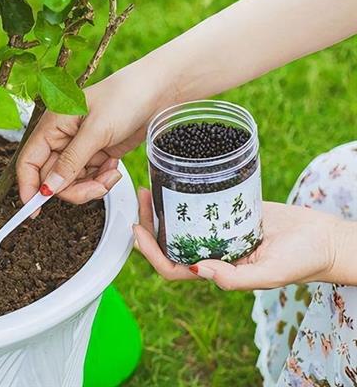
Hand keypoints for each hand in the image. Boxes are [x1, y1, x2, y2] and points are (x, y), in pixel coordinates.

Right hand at [17, 62, 164, 204]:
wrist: (158, 91)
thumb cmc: (126, 96)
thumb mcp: (96, 131)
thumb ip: (71, 161)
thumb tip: (49, 188)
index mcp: (53, 125)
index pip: (29, 161)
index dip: (28, 187)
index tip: (34, 209)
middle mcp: (62, 137)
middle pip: (52, 178)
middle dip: (74, 189)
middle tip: (96, 188)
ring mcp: (80, 147)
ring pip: (72, 182)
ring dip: (92, 185)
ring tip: (111, 172)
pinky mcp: (97, 154)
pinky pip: (90, 178)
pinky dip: (102, 179)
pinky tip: (114, 166)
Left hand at [133, 187, 347, 289]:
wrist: (324, 238)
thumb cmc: (302, 262)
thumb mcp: (270, 274)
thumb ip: (236, 279)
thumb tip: (199, 271)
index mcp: (216, 272)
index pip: (172, 268)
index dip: (151, 253)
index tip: (138, 231)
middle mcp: (212, 253)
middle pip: (170, 244)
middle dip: (150, 225)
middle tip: (142, 199)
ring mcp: (219, 234)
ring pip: (181, 226)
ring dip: (162, 211)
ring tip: (151, 189)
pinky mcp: (229, 215)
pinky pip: (200, 209)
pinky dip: (184, 200)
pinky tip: (175, 184)